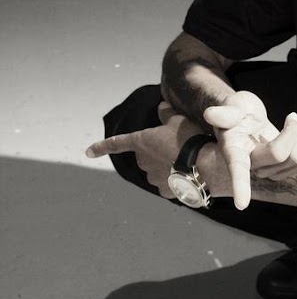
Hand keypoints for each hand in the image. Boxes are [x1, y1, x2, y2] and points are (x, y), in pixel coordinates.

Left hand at [85, 106, 201, 198]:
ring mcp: (153, 178)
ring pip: (156, 171)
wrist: (206, 166)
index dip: (101, 147)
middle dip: (156, 153)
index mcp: (141, 142)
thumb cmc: (190, 140)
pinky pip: (168, 184)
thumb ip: (167, 114)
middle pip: (145, 157)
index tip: (88, 152)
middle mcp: (143, 161)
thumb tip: (162, 106)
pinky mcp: (165, 191)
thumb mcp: (179, 120)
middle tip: (176, 148)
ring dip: (166, 167)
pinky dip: (175, 180)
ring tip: (186, 161)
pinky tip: (188, 174)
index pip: (117, 143)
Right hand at [204, 91, 296, 209]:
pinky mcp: (283, 169)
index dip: (240, 186)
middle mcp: (251, 166)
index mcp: (234, 151)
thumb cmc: (237, 110)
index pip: (237, 170)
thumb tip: (211, 114)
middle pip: (281, 155)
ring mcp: (268, 170)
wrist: (245, 116)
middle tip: (293, 115)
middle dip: (294, 131)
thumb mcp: (230, 104)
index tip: (241, 205)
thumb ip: (224, 111)